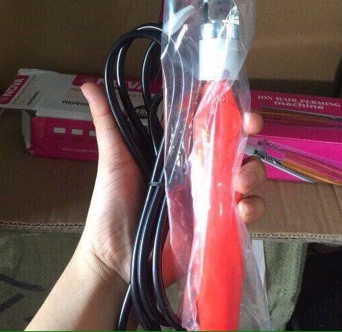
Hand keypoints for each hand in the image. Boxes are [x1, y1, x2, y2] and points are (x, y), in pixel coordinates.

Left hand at [77, 82, 266, 284]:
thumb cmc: (111, 203)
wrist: (113, 257)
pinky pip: (248, 210)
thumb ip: (107, 121)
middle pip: (236, 142)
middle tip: (251, 128)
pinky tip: (243, 210)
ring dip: (253, 172)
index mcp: (179, 148)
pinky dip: (254, 207)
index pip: (211, 119)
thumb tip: (87, 84)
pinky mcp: (219, 223)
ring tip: (239, 183)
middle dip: (250, 132)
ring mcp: (213, 194)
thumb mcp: (113, 157)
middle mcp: (201, 166)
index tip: (237, 99)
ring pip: (248, 172)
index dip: (229, 106)